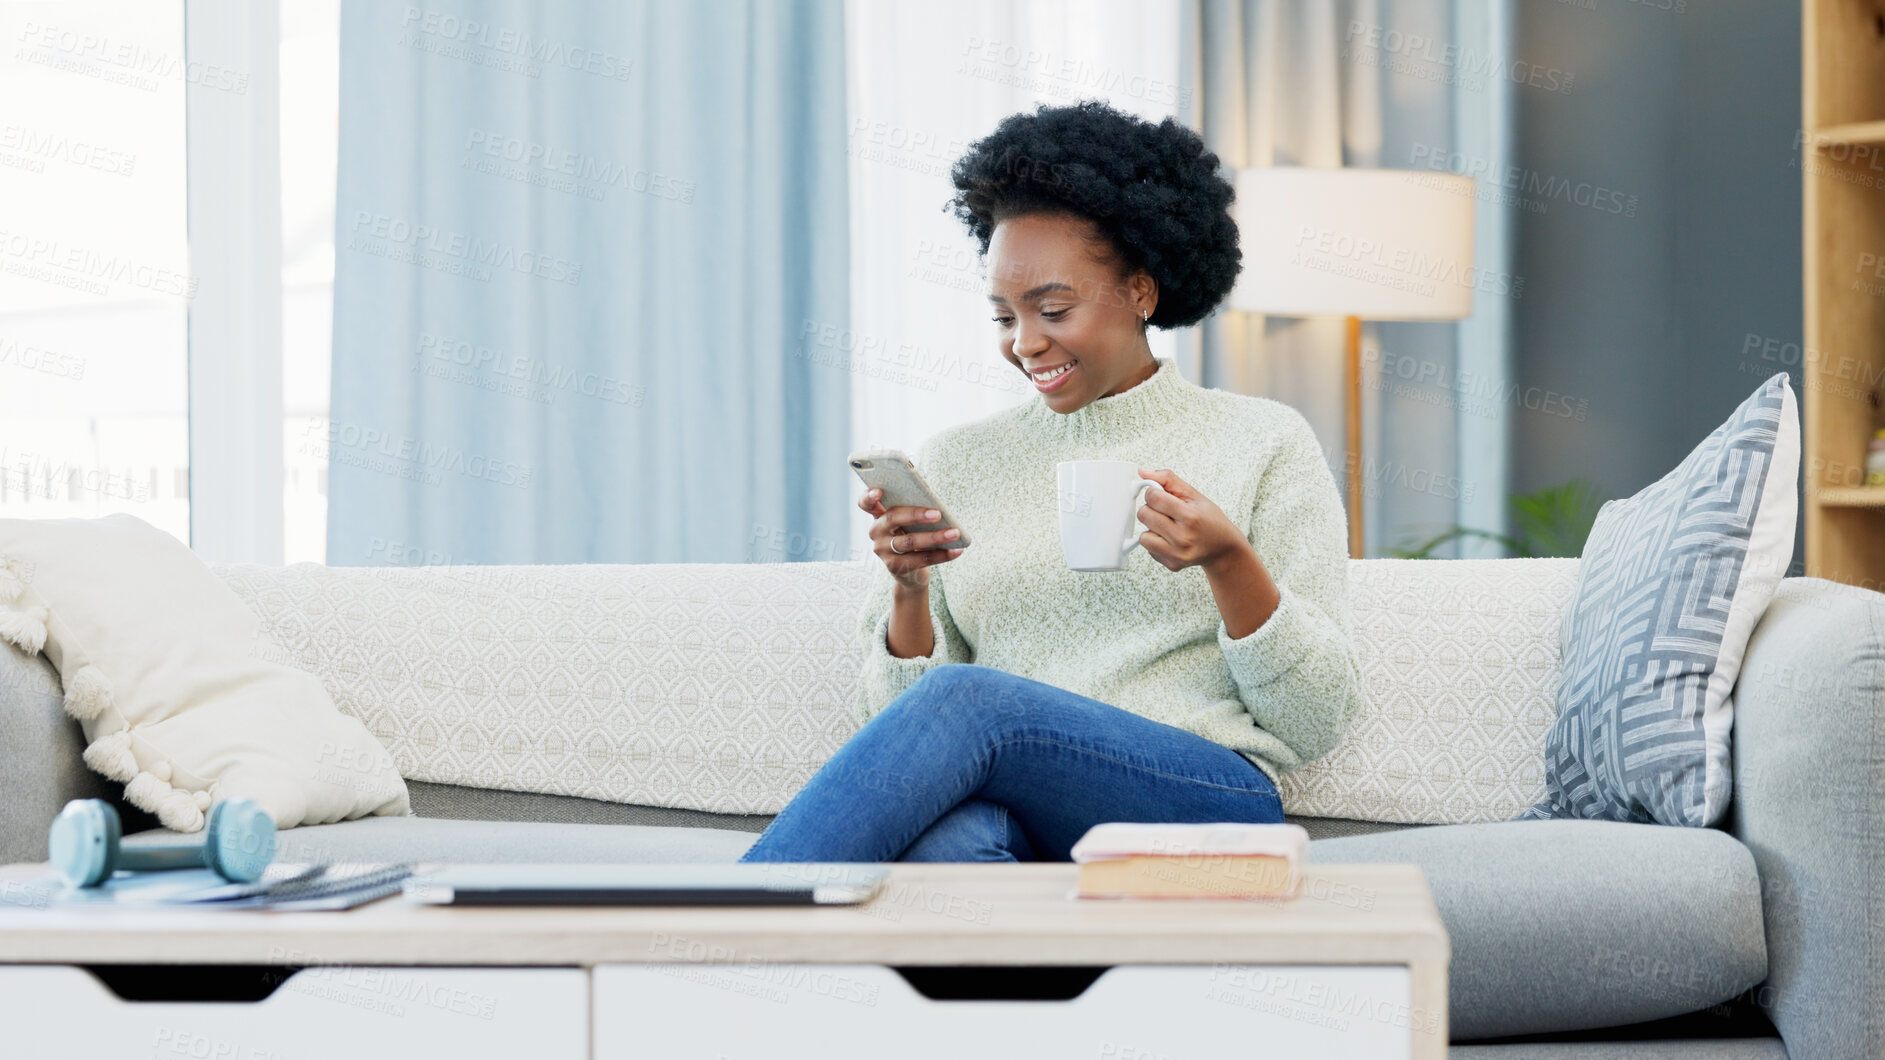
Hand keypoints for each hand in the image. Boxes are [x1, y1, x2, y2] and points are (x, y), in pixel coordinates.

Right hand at [860, 487, 963, 591]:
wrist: (909, 572)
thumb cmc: (912, 536)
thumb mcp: (909, 523)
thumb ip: (913, 511)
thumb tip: (937, 506)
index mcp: (879, 515)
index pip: (866, 503)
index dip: (868, 496)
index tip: (878, 491)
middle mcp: (876, 532)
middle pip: (892, 518)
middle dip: (916, 514)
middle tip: (937, 513)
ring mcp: (883, 550)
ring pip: (909, 541)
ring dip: (935, 537)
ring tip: (954, 533)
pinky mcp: (895, 566)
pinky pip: (921, 559)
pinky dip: (942, 554)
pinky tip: (957, 550)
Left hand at [1133, 467, 1251, 573]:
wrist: (1224, 549)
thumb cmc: (1209, 520)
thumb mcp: (1195, 495)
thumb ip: (1168, 480)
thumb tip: (1142, 472)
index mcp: (1190, 516)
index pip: (1154, 498)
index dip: (1154, 493)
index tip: (1162, 496)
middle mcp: (1183, 537)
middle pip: (1144, 515)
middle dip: (1151, 509)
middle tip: (1166, 512)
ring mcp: (1177, 554)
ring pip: (1143, 536)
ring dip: (1152, 529)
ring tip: (1168, 527)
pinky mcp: (1172, 565)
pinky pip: (1149, 549)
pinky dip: (1156, 542)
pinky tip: (1171, 540)